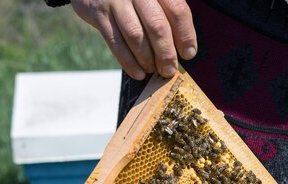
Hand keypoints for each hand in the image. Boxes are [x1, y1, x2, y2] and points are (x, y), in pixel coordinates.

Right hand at [71, 0, 196, 79]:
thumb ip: (167, 14)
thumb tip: (182, 48)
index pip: (177, 11)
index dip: (186, 35)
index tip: (188, 53)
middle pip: (157, 26)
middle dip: (166, 53)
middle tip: (169, 69)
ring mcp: (116, 1)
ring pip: (136, 36)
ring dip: (147, 59)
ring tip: (153, 69)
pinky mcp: (99, 13)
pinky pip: (116, 42)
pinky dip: (128, 62)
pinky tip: (138, 72)